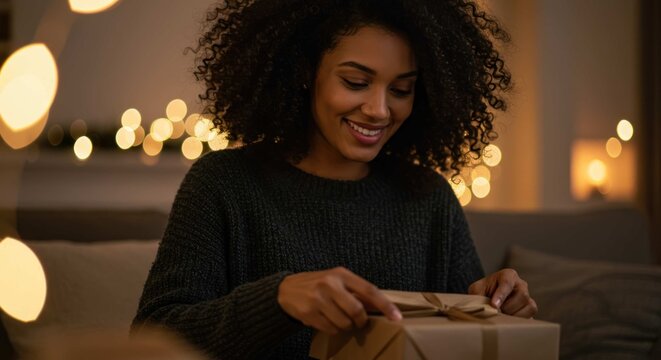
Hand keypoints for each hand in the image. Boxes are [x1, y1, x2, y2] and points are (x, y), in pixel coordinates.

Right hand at [277, 267, 401, 334]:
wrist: (286, 289)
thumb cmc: (317, 284)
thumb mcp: (336, 280)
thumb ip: (356, 291)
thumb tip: (380, 306)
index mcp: (341, 274)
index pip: (369, 290)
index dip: (385, 305)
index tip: (396, 317)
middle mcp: (329, 284)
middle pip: (357, 311)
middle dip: (361, 321)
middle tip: (358, 322)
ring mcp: (318, 298)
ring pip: (344, 323)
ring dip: (346, 327)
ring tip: (339, 320)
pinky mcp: (308, 313)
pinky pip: (330, 329)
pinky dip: (333, 330)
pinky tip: (327, 321)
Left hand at [468, 268, 536, 317]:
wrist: (488, 296)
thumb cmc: (483, 291)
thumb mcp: (477, 290)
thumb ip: (479, 295)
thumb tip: (486, 308)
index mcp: (508, 275)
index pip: (507, 283)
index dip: (501, 295)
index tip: (494, 305)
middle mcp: (521, 284)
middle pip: (522, 295)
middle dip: (508, 307)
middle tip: (497, 312)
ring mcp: (528, 297)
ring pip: (530, 306)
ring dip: (515, 315)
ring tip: (503, 317)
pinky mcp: (530, 309)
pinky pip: (531, 316)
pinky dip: (520, 321)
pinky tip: (509, 321)